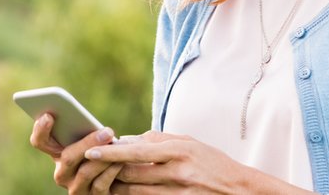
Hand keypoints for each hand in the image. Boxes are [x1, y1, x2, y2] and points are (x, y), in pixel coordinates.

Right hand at [29, 113, 122, 193]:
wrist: (118, 179)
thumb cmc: (102, 150)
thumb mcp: (92, 139)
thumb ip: (85, 130)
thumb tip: (91, 122)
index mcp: (57, 154)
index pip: (40, 142)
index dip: (41, 130)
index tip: (48, 115)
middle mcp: (61, 173)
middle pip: (67, 158)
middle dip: (88, 143)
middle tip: (107, 131)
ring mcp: (75, 188)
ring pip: (85, 172)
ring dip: (103, 157)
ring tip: (116, 143)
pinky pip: (100, 184)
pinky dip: (111, 170)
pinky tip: (121, 160)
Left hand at [84, 131, 311, 193]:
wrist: (238, 188)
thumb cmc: (211, 161)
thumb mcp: (189, 142)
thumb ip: (158, 139)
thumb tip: (128, 139)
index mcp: (179, 150)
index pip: (137, 151)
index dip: (111, 153)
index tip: (91, 151)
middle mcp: (177, 172)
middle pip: (130, 174)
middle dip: (109, 171)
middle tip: (93, 166)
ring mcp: (176, 193)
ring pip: (133, 192)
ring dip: (116, 186)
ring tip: (106, 180)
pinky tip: (125, 191)